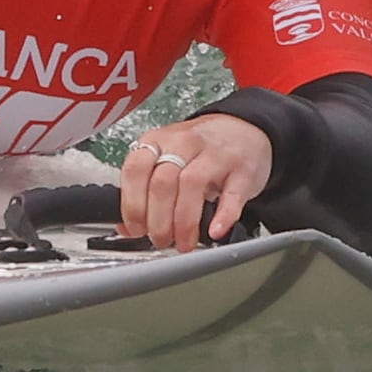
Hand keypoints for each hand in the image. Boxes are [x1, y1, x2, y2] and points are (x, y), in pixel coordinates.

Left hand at [117, 112, 276, 249]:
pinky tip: (215, 230)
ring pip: (192, 184)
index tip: (136, 229)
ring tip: (185, 242)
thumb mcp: (168, 160)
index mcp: (160, 141)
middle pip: (162, 182)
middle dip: (158, 220)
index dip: (132, 204)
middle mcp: (185, 143)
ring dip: (184, 221)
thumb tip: (127, 227)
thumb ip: (145, 190)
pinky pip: (232, 193)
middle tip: (161, 240)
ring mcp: (217, 154)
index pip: (135, 169)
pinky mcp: (243, 169)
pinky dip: (223, 215)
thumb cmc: (201, 151)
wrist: (245, 129)